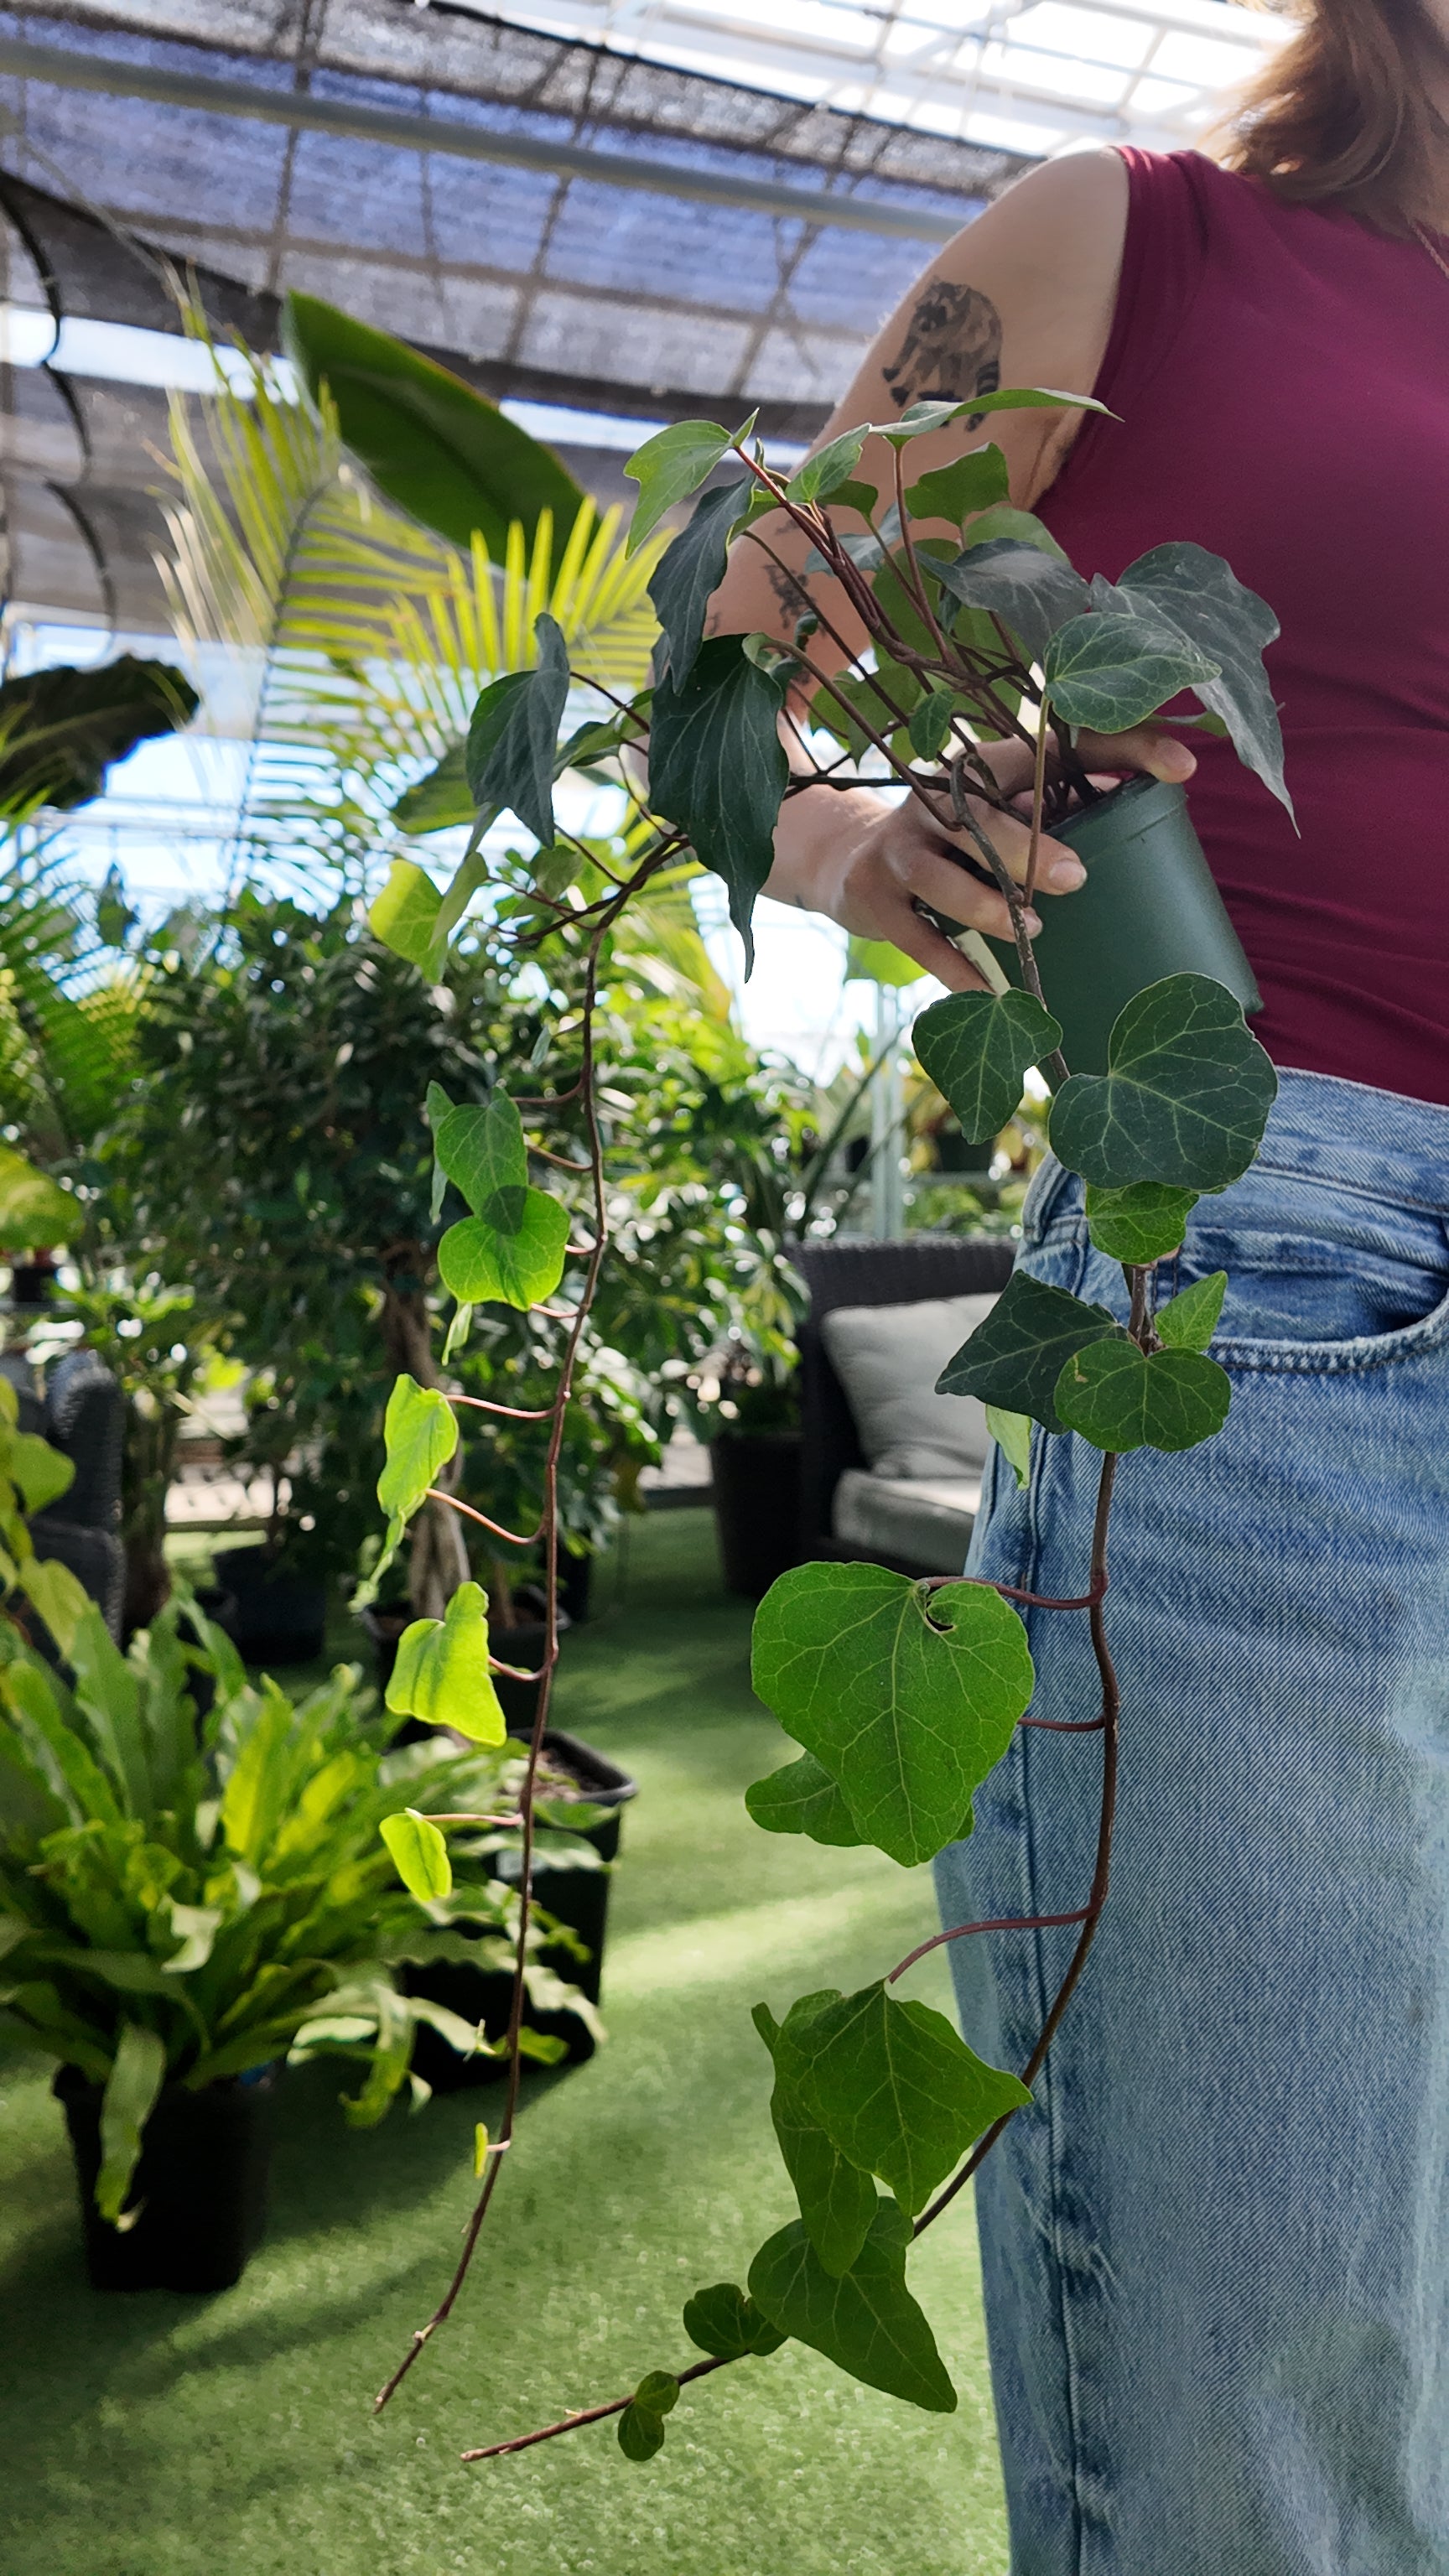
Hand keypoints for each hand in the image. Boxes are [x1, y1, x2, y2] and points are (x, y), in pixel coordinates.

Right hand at [770, 726, 1196, 992]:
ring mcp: (900, 849)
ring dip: (987, 905)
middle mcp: (936, 800)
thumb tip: (1153, 810)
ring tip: (1030, 930)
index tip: (1183, 767)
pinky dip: (953, 967)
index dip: (1121, 749)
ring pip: (940, 875)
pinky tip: (988, 991)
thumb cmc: (955, 843)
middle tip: (1074, 878)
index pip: (1056, 747)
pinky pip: (917, 938)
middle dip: (1025, 845)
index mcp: (984, 768)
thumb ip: (1061, 813)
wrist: (846, 861)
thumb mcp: (1000, 813)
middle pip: (976, 814)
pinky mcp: (874, 898)